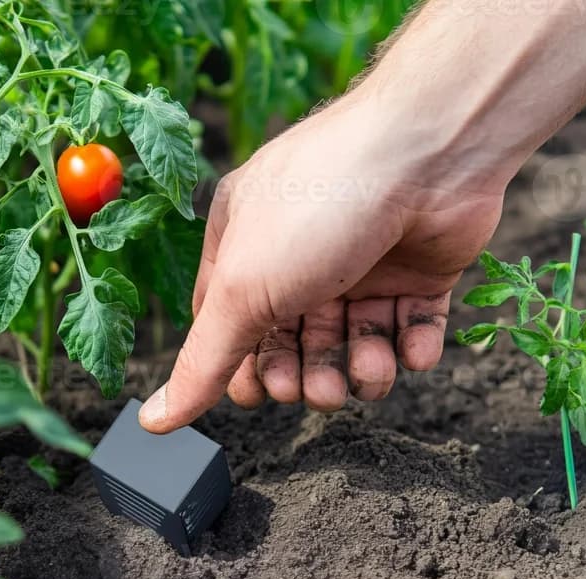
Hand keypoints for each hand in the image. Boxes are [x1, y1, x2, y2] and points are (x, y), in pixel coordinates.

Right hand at [139, 85, 505, 432]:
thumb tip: (155, 420)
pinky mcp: (419, 267)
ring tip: (369, 373)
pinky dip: (412, 348)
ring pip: (354, 340)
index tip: (260, 394)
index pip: (229, 323)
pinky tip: (410, 350)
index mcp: (244, 240)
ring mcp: (364, 258)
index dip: (244, 367)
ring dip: (363, 370)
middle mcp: (301, 249)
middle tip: (321, 390)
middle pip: (294, 340)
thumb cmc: (321, 205)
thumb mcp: (243, 290)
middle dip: (307, 376)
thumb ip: (204, 361)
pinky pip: (411, 326)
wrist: (430, 151)